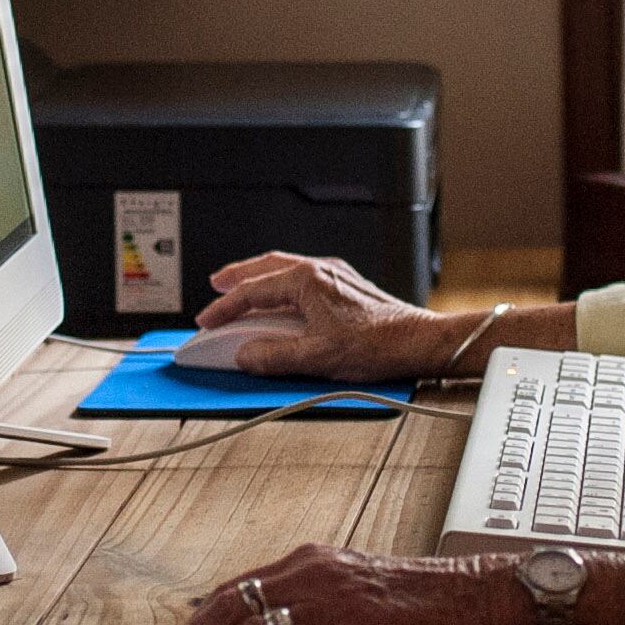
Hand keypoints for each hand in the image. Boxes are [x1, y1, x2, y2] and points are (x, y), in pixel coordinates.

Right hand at [193, 252, 474, 382]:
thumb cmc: (377, 345)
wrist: (417, 341)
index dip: (224, 308)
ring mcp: (334, 275)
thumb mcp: (317, 357)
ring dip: (259, 276)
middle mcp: (319, 270)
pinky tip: (282, 296)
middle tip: (215, 286)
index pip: (252, 292)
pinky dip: (282, 282)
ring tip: (242, 286)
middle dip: (237, 277)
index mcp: (307, 281)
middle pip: (266, 267)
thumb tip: (245, 355)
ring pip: (285, 267)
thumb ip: (274, 356)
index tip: (206, 321)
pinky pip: (303, 275)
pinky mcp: (346, 285)